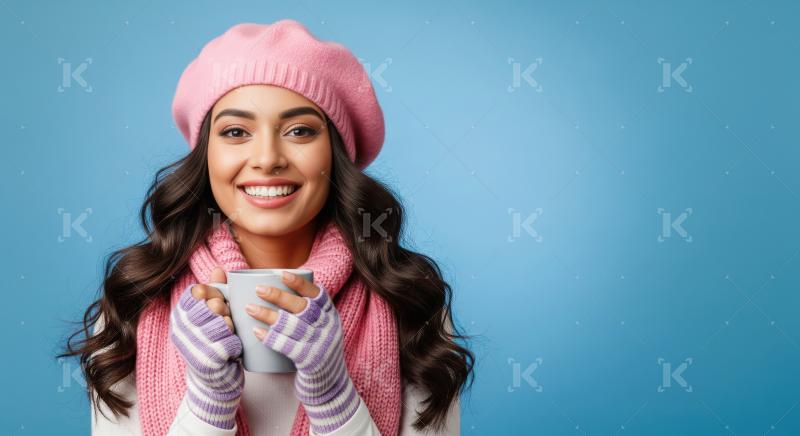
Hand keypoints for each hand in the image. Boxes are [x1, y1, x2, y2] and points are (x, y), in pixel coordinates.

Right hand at [169, 267, 243, 429]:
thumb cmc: (214, 343)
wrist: (214, 383)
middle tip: (226, 321)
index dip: (213, 294)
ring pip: (223, 323)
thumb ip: (214, 292)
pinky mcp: (206, 361)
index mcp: (179, 316)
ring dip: (231, 328)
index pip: (198, 292)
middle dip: (225, 312)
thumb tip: (219, 269)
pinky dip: (236, 345)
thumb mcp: (210, 317)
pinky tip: (231, 351)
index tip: (218, 302)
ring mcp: (191, 346)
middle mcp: (180, 330)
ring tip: (228, 335)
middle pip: (213, 306)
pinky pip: (231, 341)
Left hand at [247, 271, 360, 433]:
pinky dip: (270, 338)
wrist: (329, 385)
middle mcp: (329, 327)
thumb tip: (280, 288)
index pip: (318, 294)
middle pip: (303, 307)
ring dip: (268, 315)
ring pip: (292, 325)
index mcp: (331, 316)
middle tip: (258, 289)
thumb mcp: (321, 329)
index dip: (300, 283)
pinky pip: (287, 346)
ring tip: (249, 308)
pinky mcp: (311, 361)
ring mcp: (321, 344)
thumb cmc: (317, 351)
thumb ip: (308, 314)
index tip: (282, 274)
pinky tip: (256, 332)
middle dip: (279, 296)